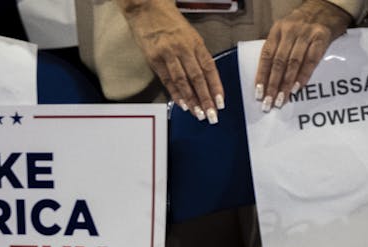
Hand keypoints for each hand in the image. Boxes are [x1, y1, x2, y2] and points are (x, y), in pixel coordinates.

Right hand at [121, 0, 224, 121]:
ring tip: (198, 114)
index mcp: (196, 42)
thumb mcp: (189, 34)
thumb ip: (196, 54)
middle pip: (198, 78)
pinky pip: (167, 80)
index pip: (209, 68)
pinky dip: (175, 94)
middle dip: (206, 99)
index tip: (220, 102)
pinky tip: (182, 104)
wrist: (146, 8)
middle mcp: (183, 48)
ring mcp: (168, 53)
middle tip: (211, 115)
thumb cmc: (169, 21)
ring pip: (183, 81)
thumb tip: (205, 79)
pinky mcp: (154, 58)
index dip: (216, 86)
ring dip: (191, 100)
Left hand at [255, 0, 351, 109]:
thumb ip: (279, 49)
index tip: (259, 94)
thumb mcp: (287, 31)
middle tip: (269, 103)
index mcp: (277, 30)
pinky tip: (298, 88)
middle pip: (278, 62)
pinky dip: (304, 75)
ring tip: (282, 99)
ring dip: (286, 84)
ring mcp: (306, 34)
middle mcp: (290, 31)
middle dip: (272, 85)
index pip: (266, 56)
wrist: (328, 8)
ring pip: (293, 63)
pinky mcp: (321, 37)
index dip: (261, 76)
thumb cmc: (305, 25)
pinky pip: (311, 60)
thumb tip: (269, 79)